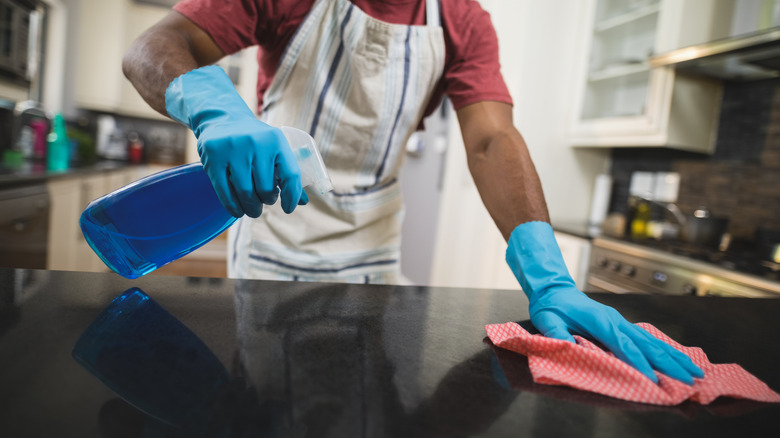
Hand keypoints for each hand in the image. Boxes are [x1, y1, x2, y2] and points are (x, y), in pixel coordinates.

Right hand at [165, 65, 307, 217]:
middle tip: (264, 202)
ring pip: (245, 193)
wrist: (222, 117)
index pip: (291, 175)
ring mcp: (233, 149)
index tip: (288, 209)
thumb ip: (287, 172)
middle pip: (265, 189)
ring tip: (252, 209)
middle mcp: (256, 143)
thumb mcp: (274, 148)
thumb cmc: (254, 140)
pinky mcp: (213, 158)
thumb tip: (302, 201)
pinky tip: (238, 210)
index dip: (292, 196)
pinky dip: (233, 207)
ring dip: (251, 207)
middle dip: (266, 201)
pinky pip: (225, 192)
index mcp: (276, 140)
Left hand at [506, 221, 703, 384]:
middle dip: (669, 364)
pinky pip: (647, 338)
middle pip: (647, 344)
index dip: (638, 364)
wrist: (555, 289)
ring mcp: (621, 321)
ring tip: (694, 371)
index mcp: (600, 321)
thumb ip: (556, 334)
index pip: (623, 346)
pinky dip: (665, 349)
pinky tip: (678, 358)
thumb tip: (565, 346)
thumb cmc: (551, 306)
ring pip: (652, 341)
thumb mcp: (547, 320)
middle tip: (689, 380)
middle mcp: (616, 320)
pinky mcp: (622, 324)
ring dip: (674, 357)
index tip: (653, 381)